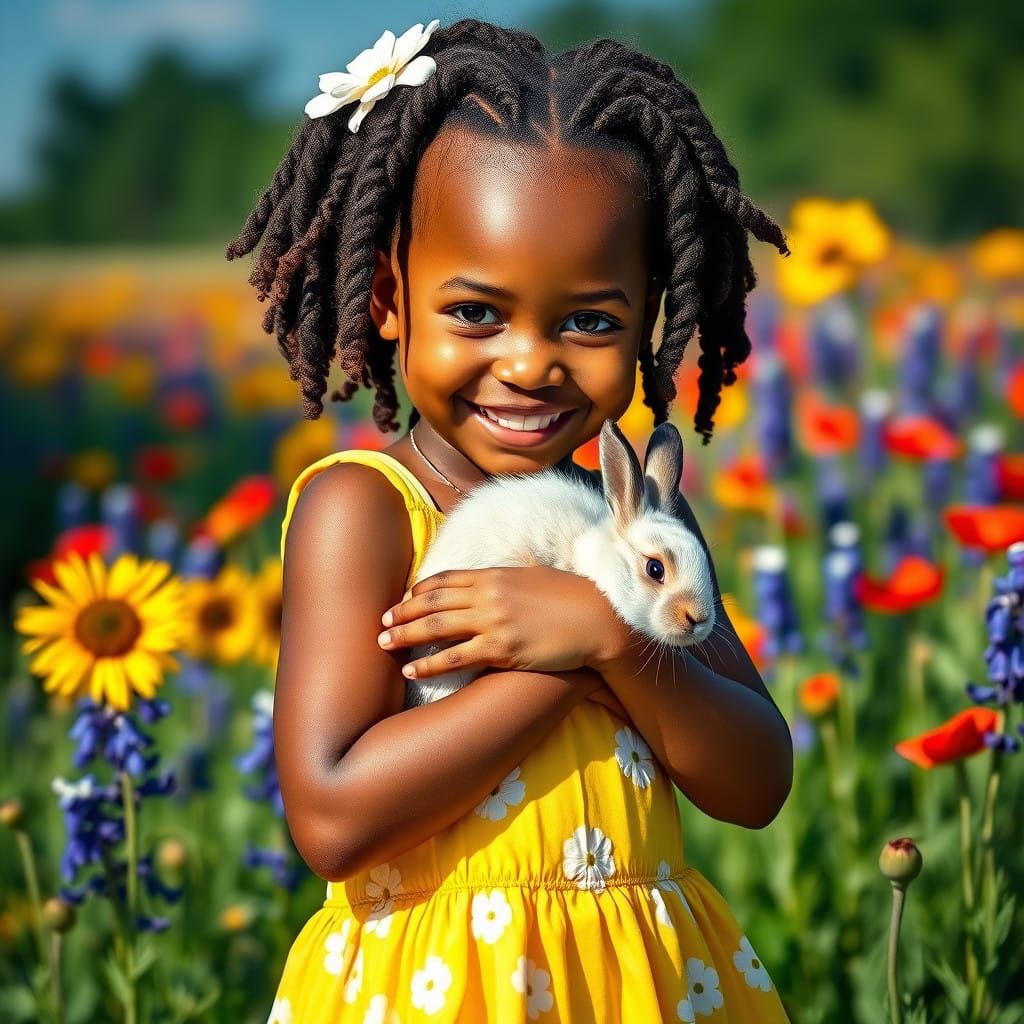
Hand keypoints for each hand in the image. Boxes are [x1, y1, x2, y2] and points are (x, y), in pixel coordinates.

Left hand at [376, 566, 616, 680]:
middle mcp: (489, 595)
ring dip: (405, 635)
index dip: (419, 590)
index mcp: (496, 574)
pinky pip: (455, 657)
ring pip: (436, 628)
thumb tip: (492, 581)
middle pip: (432, 601)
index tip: (404, 599)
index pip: (445, 579)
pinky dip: (428, 664)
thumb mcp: (534, 576)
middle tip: (380, 622)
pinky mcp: (501, 650)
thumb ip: (506, 578)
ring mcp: (493, 622)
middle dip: (402, 612)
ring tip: (383, 643)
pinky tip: (411, 671)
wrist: (598, 620)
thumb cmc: (571, 597)